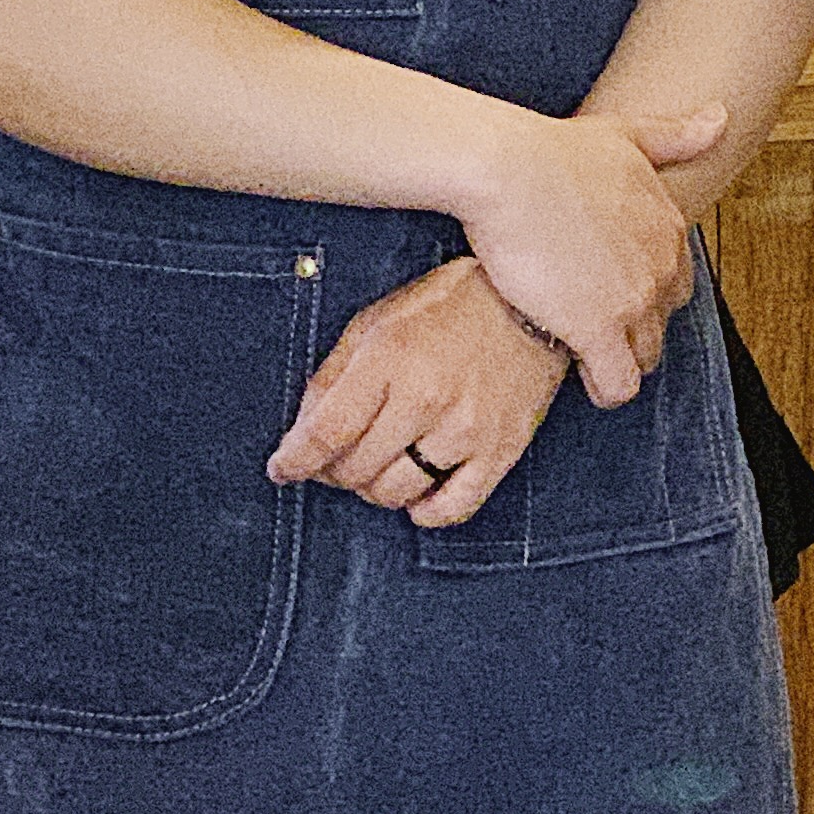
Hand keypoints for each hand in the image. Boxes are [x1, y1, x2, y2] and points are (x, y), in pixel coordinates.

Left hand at [269, 257, 568, 526]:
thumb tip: (302, 432)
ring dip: (375, 488)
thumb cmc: (450, 306)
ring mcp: (466, 428)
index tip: (283, 469)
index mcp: (391, 358)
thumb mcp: (379, 320)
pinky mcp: (500, 450)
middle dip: (334, 471)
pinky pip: (451, 509)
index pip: (327, 431)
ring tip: (380, 464)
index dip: (294, 460)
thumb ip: (334, 375)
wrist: (530, 302)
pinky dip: (425, 510)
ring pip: (395, 493)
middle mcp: (427, 397)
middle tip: (337, 458)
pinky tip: (418, 489)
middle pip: (355, 469)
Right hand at [450, 103, 720, 407]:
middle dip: (634, 328)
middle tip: (591, 321)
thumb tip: (722, 116)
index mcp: (669, 226)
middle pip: (663, 321)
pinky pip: (619, 383)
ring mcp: (635, 300)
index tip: (608, 288)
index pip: (676, 281)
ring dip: (620, 360)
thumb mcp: (626, 133)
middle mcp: (663, 266)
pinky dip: (606, 388)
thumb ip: (677, 135)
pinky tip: (582, 374)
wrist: (509, 171)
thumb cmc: (555, 151)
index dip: (642, 290)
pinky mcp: (599, 330)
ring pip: (645, 357)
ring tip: (582, 349)